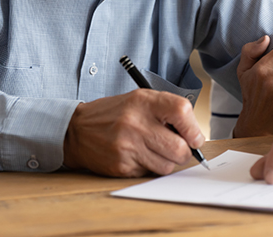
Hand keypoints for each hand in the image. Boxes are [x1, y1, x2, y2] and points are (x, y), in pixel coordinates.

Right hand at [63, 90, 204, 176]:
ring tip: (157, 151)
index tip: (194, 137)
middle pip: (179, 148)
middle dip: (185, 152)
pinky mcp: (121, 166)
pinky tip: (139, 155)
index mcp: (144, 101)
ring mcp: (127, 146)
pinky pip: (149, 174)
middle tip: (179, 148)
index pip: (181, 112)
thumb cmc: (116, 113)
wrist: (78, 129)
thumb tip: (194, 134)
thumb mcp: (141, 99)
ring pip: (167, 166)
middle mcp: (136, 123)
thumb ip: (168, 110)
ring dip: (168, 162)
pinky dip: (150, 168)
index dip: (193, 128)